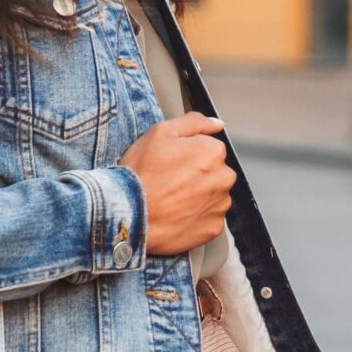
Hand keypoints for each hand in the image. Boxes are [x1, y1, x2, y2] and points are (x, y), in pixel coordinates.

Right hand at [120, 114, 232, 256]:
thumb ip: (194, 122)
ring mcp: (220, 206)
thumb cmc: (142, 172)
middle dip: (197, 176)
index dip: (188, 155)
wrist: (128, 214)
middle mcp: (224, 179)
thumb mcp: (160, 133)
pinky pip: (208, 219)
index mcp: (214, 152)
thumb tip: (217, 124)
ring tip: (172, 200)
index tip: (171, 163)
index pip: (209, 149)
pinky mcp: (213, 229)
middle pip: (214, 173)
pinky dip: (196, 218)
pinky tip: (177, 215)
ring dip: (198, 197)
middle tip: (170, 182)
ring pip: (213, 197)